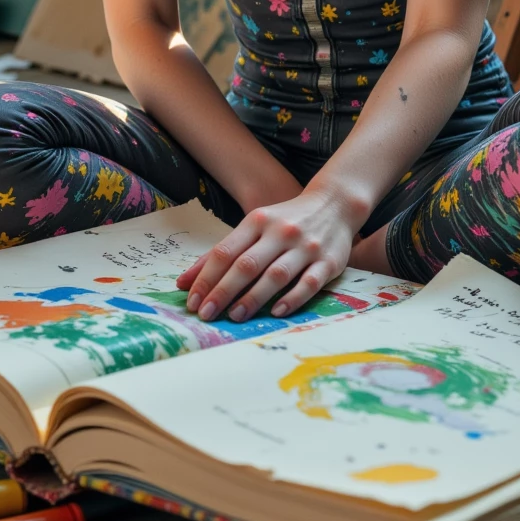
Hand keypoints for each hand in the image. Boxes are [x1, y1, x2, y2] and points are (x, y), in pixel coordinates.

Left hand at [175, 189, 357, 322]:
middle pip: (247, 264)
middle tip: (206, 314)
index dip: (206, 277)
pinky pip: (309, 283)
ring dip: (254, 297)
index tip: (192, 301)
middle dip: (223, 291)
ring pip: (276, 274)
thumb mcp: (253, 227)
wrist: (335, 204)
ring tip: (235, 316)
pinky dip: (292, 298)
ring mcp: (305, 247)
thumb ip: (222, 253)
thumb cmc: (286, 220)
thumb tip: (184, 281)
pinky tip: (276, 312)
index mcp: (257, 220)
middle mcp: (280, 232)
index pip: (225, 251)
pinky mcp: (328, 262)